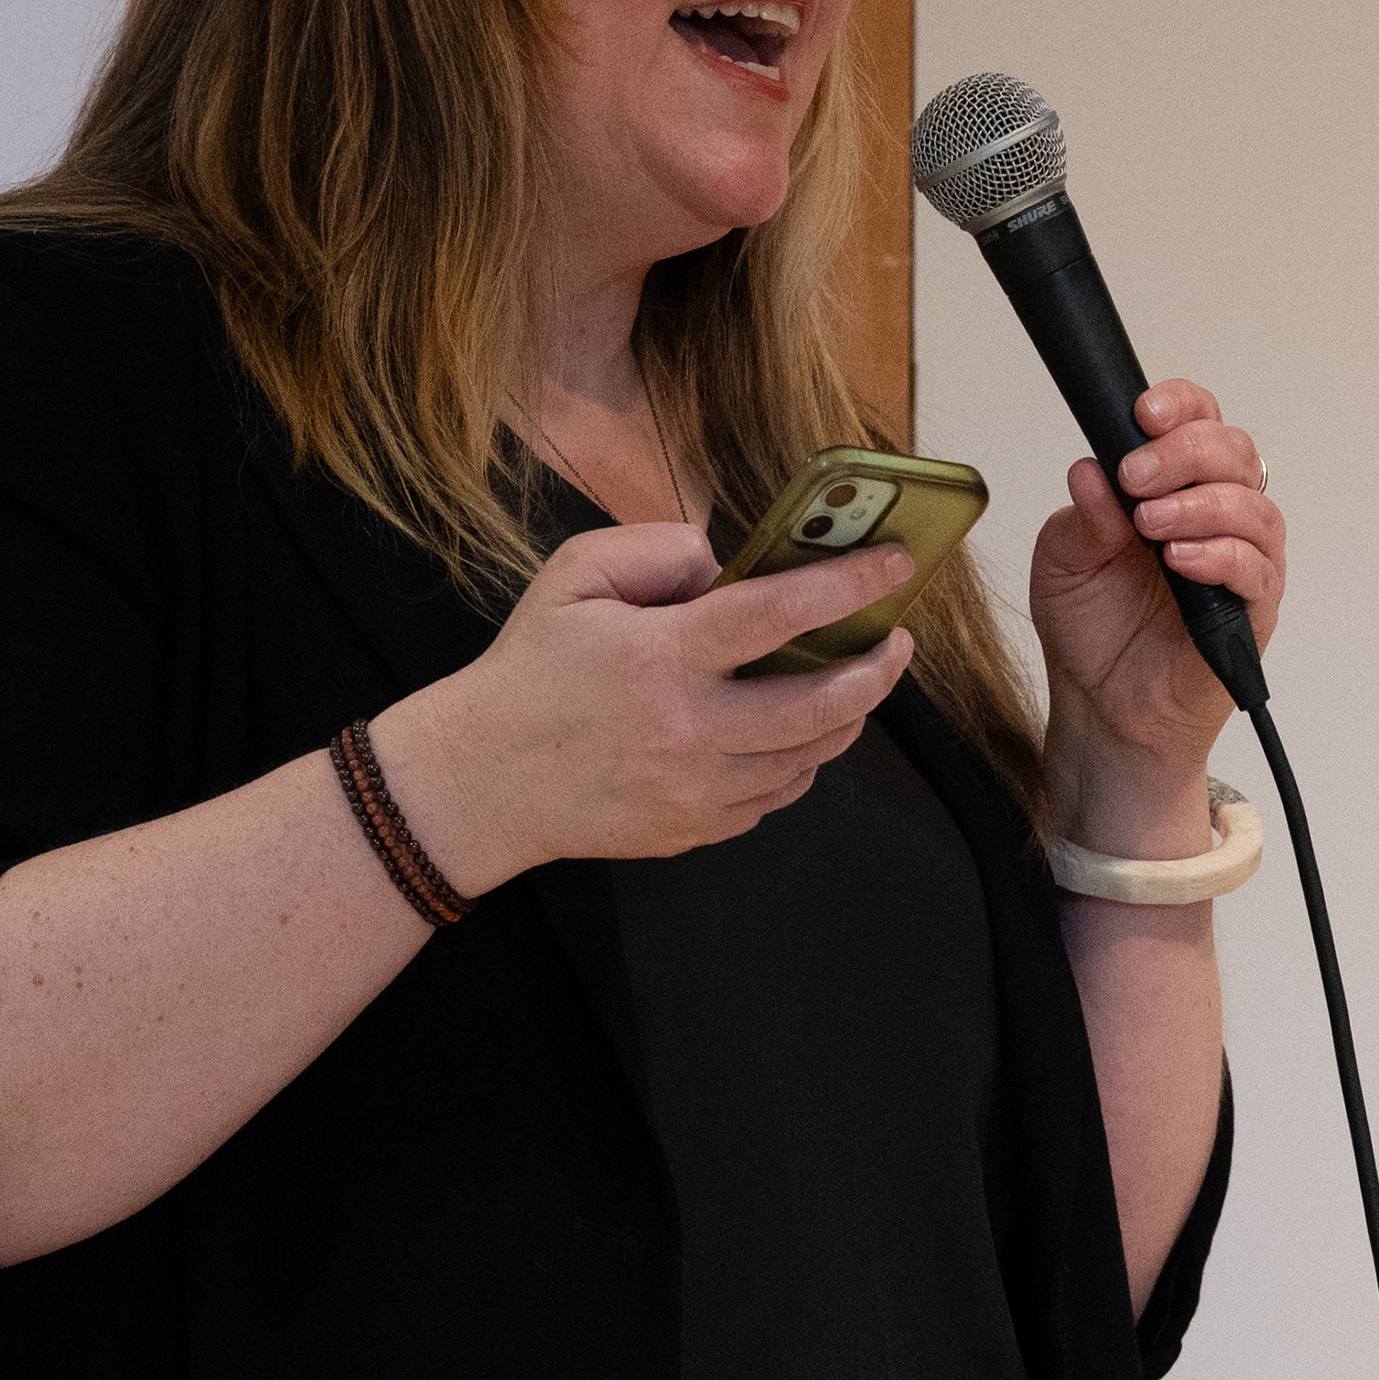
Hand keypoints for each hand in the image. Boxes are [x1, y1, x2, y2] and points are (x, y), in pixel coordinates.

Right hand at [375, 524, 918, 885]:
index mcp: (661, 657)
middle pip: (822, 703)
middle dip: (877, 667)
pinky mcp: (695, 828)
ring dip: (848, 715)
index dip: (846, 584)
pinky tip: (797, 730)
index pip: (778, 614)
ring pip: (810, 756)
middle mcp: (689, 730)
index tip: (894, 564)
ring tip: (857, 680)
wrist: (483, 780)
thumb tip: (732, 566)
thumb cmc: (531, 669)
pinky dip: (800, 759)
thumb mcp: (575, 576)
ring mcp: (697, 789)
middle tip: (895, 638)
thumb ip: (660, 551)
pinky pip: (776, 794)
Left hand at [1027, 380, 1285, 825]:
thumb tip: (1090, 469)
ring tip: (1150, 524)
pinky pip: (1258, 570)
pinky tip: (1180, 559)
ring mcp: (1242, 560)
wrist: (1101, 705)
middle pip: (1234, 451)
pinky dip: (1221, 555)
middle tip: (1136, 475)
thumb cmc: (1091, 627)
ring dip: (1201, 504)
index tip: (1143, 413)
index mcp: (1174, 486)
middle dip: (1185, 452)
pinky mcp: (1253, 610)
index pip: (1199, 421)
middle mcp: (1217, 514)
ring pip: (1254, 506)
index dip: (1180, 406)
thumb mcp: (1063, 560)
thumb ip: (1083, 515)